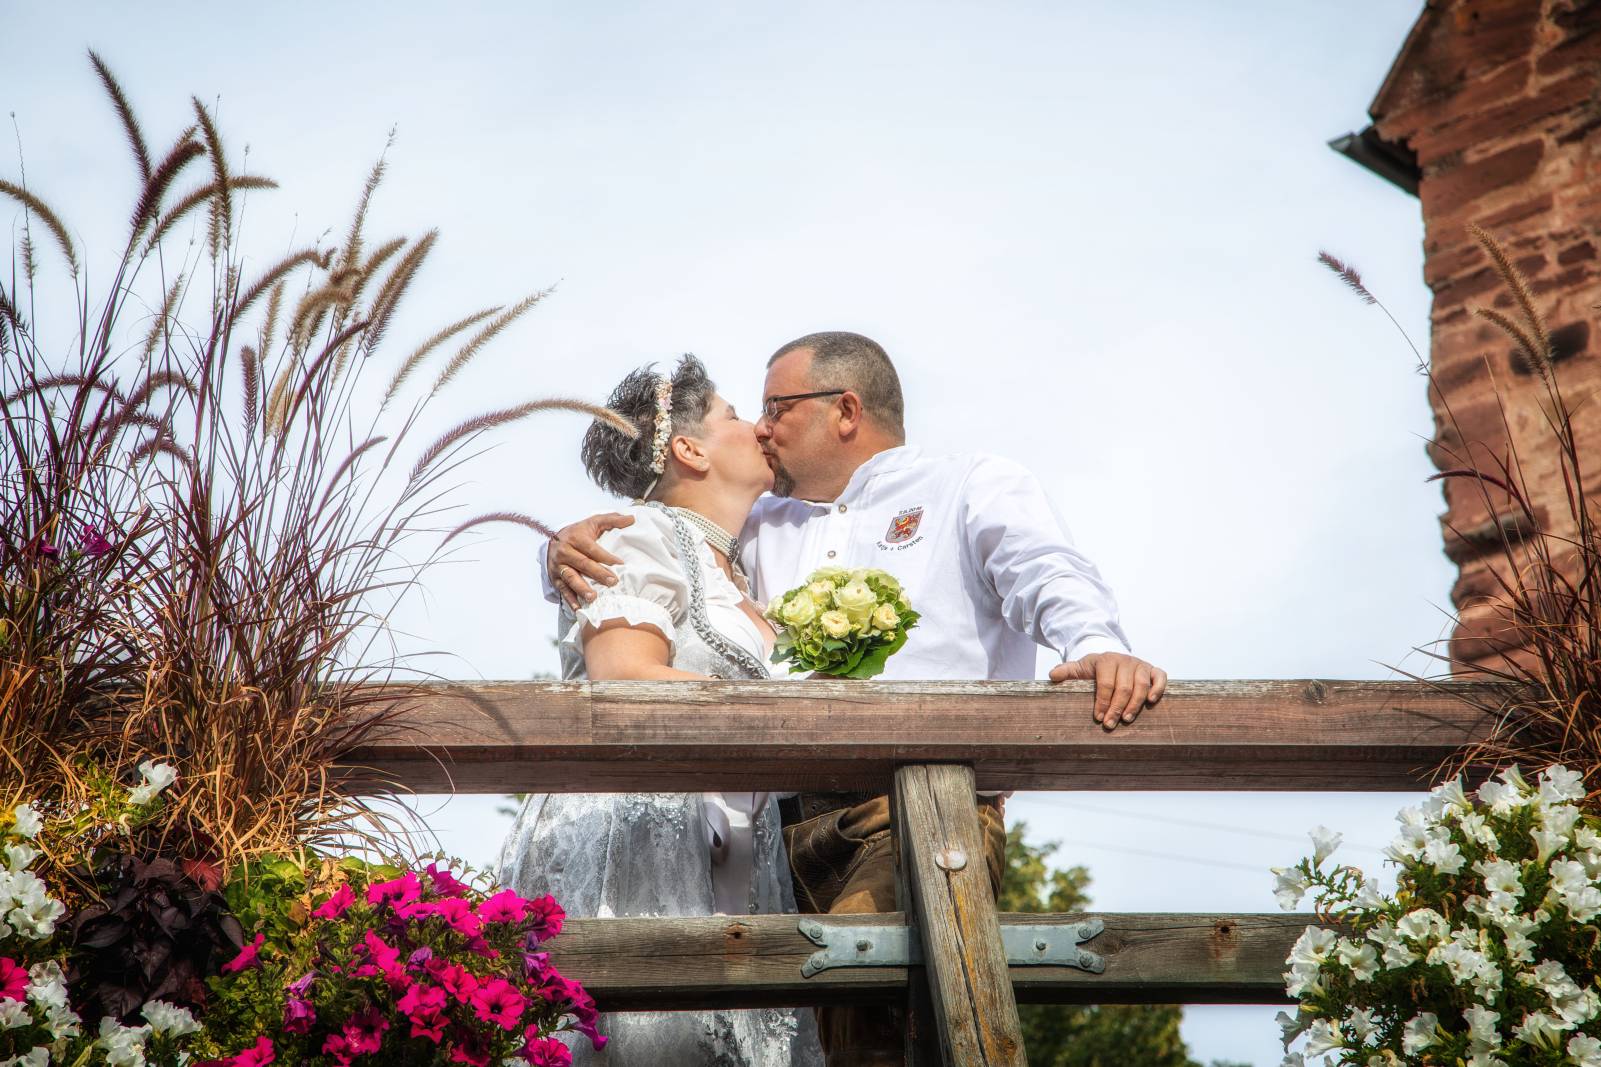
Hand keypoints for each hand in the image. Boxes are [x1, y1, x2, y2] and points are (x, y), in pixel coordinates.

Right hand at [548, 513, 633, 609]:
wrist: (553, 539)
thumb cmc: (579, 532)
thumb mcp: (594, 522)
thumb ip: (612, 519)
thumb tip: (631, 518)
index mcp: (575, 538)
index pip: (592, 549)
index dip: (606, 557)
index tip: (620, 564)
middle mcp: (564, 552)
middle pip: (582, 564)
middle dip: (597, 574)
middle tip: (612, 582)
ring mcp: (558, 566)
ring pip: (570, 578)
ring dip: (581, 589)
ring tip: (593, 597)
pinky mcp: (555, 578)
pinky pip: (563, 590)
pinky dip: (570, 600)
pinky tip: (579, 608)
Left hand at [1049, 652, 1166, 732]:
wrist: (1113, 658)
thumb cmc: (1096, 668)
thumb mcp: (1080, 668)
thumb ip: (1067, 671)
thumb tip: (1052, 676)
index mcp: (1106, 660)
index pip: (1105, 683)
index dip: (1102, 702)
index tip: (1099, 718)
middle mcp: (1125, 660)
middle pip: (1123, 687)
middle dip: (1117, 708)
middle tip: (1110, 725)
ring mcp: (1140, 665)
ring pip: (1141, 685)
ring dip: (1135, 704)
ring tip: (1126, 720)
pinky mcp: (1153, 669)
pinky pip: (1160, 677)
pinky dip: (1158, 688)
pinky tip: (1151, 702)